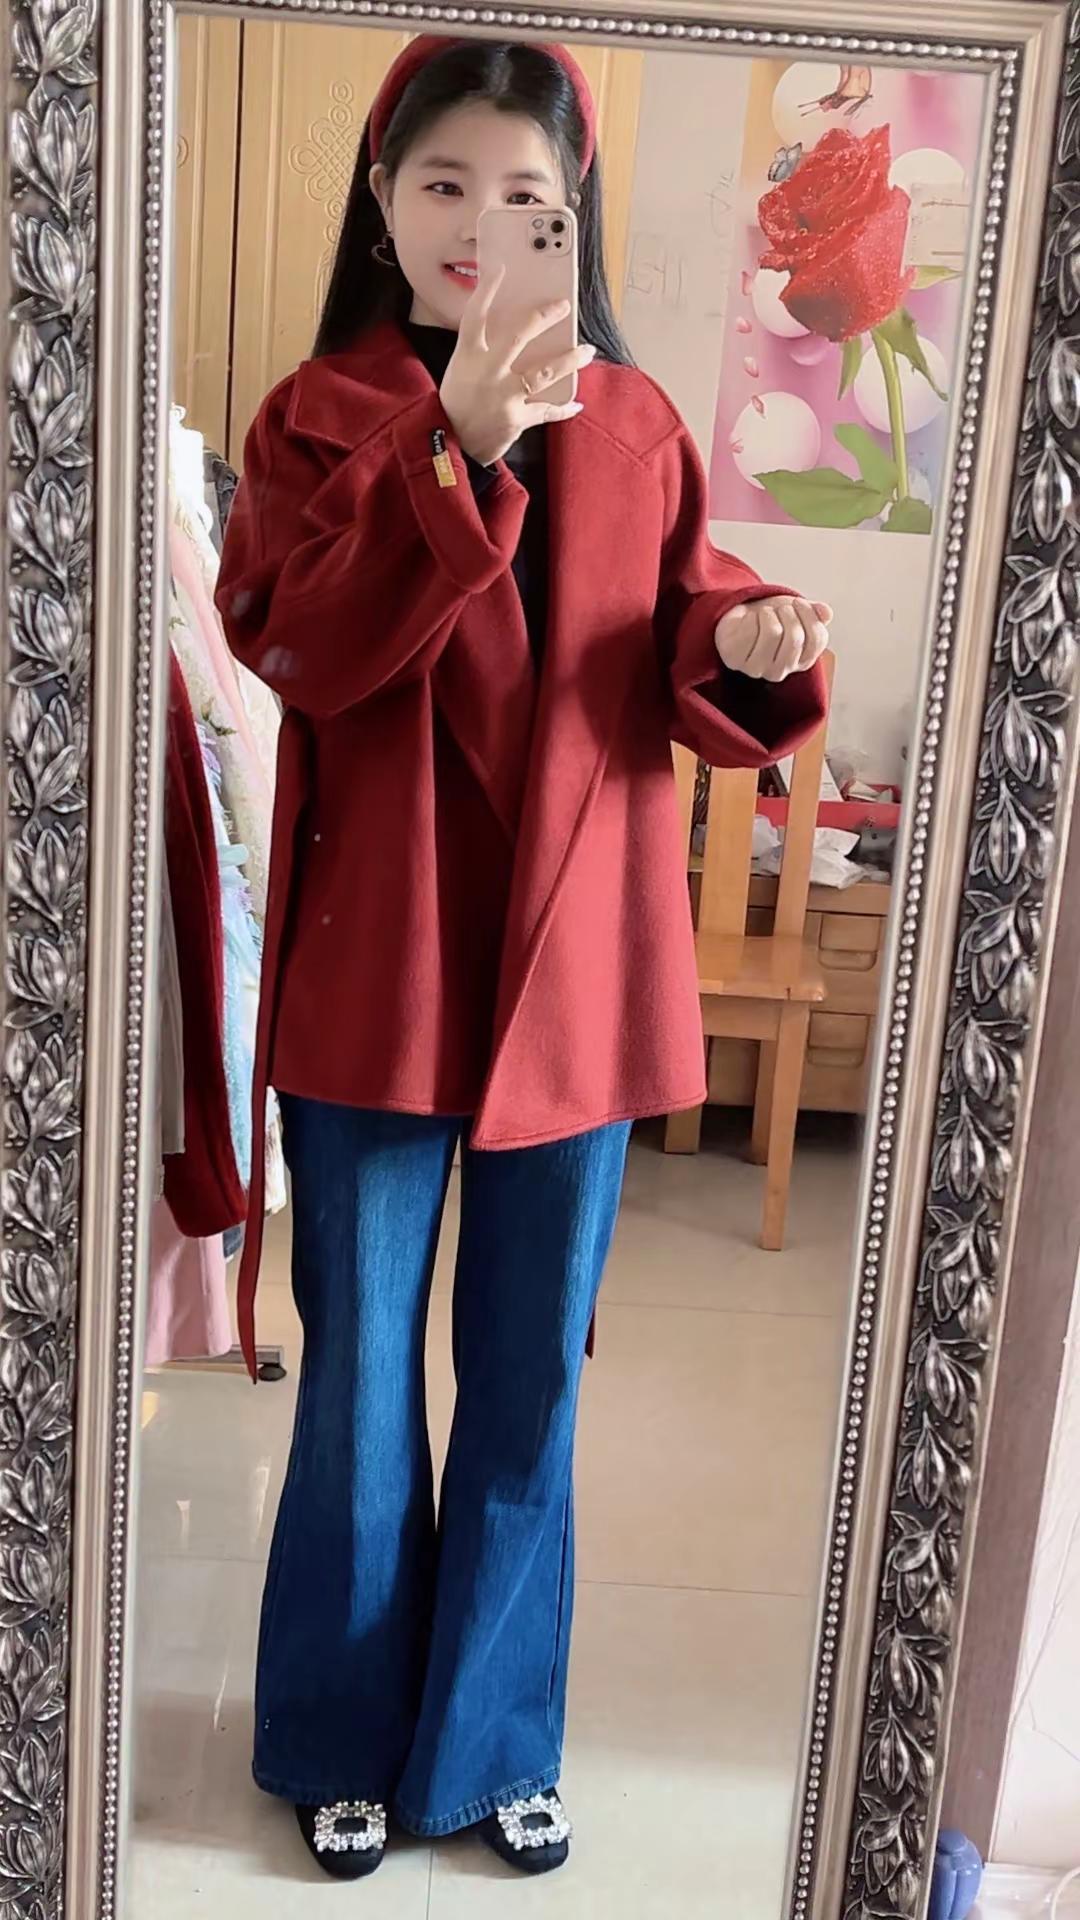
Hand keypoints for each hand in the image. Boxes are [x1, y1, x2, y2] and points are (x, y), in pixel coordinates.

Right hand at [440, 266, 593, 466]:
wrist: (450, 444)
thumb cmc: (458, 402)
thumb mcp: (461, 370)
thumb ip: (483, 350)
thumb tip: (516, 327)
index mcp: (468, 356)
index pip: (475, 316)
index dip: (487, 291)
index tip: (501, 269)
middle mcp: (486, 372)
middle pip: (519, 336)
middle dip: (544, 317)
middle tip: (564, 306)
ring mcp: (503, 396)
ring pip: (544, 372)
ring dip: (570, 360)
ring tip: (587, 351)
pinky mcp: (516, 420)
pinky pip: (547, 410)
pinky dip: (563, 408)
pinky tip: (576, 403)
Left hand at [715, 596, 831, 680]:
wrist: (739, 618)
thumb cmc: (771, 618)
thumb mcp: (797, 611)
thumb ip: (815, 613)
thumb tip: (826, 612)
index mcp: (801, 662)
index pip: (817, 640)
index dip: (809, 615)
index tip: (798, 602)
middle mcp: (781, 671)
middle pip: (795, 638)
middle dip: (789, 613)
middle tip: (780, 608)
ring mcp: (757, 669)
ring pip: (773, 633)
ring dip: (769, 614)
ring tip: (764, 614)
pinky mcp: (736, 661)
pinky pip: (749, 632)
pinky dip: (750, 617)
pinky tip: (748, 621)